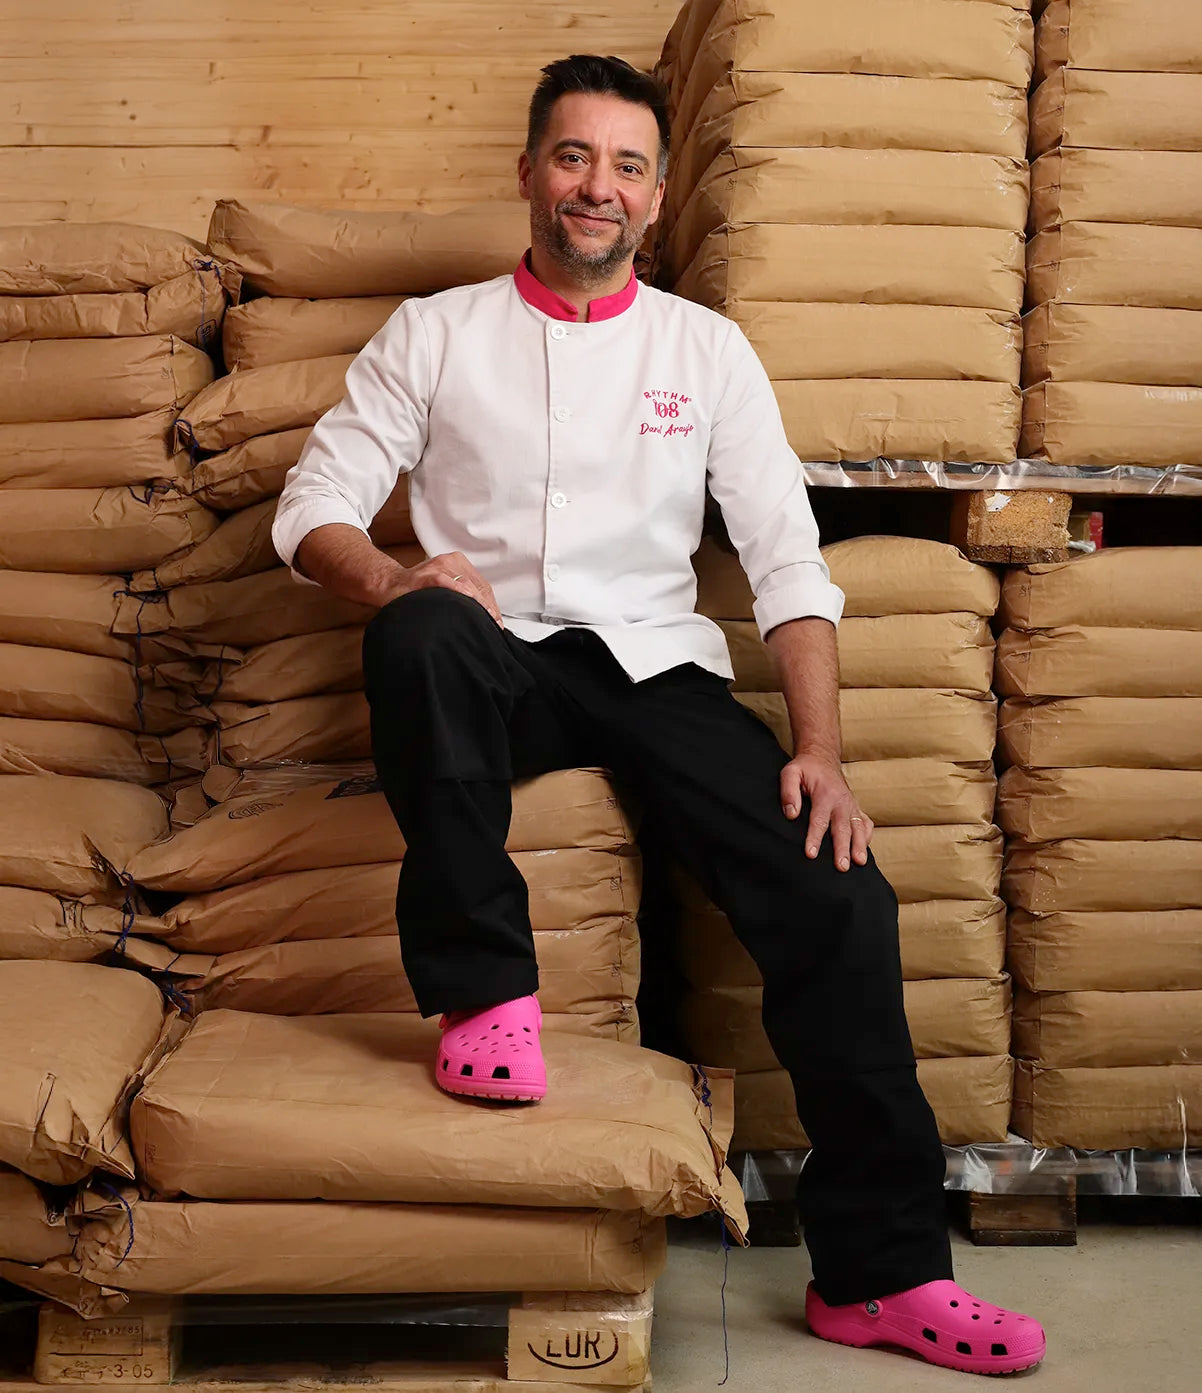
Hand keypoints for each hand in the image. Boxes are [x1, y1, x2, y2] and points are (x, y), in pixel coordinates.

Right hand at [390, 551, 503, 627]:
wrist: (389, 586)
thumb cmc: (417, 590)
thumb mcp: (444, 588)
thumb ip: (462, 595)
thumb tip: (484, 615)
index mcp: (456, 562)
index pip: (481, 584)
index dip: (490, 603)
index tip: (496, 620)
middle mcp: (450, 561)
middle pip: (477, 585)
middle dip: (487, 607)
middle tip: (494, 624)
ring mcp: (438, 566)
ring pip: (467, 584)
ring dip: (478, 604)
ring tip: (485, 620)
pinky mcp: (427, 575)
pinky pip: (447, 583)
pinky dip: (460, 594)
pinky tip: (468, 607)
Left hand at [780, 752, 872, 872]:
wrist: (822, 758)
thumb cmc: (804, 768)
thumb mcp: (791, 773)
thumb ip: (789, 792)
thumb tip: (791, 814)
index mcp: (825, 794)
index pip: (819, 820)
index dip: (814, 838)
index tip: (810, 854)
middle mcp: (842, 801)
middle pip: (842, 828)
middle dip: (843, 848)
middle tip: (841, 867)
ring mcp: (851, 805)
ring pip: (858, 828)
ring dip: (860, 846)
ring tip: (859, 863)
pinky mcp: (855, 808)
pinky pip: (866, 824)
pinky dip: (867, 837)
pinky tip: (863, 851)